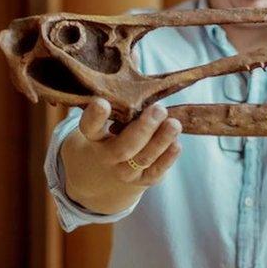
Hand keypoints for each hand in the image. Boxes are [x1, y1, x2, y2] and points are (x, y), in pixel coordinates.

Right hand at [60, 97, 181, 213]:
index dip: (95, 117)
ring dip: (161, 140)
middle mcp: (107, 157)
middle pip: (123, 148)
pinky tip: (176, 143)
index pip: (90, 127)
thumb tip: (145, 87)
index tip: (102, 103)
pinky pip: (157, 171)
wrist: (106, 173)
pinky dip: (168, 157)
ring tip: (174, 124)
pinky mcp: (144, 180)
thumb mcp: (108, 121)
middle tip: (159, 109)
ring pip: (143, 159)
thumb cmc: (112, 134)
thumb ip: (123, 107)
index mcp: (94, 137)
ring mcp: (125, 171)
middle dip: (144, 128)